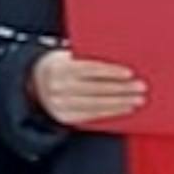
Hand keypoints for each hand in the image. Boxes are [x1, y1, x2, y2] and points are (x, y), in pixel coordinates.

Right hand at [30, 50, 147, 128]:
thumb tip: (119, 64)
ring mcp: (60, 103)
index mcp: (60, 68)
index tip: (129, 74)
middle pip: (96, 88)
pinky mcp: (64, 116)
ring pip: (96, 104)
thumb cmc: (60, 67)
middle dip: (121, 89)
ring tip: (137, 100)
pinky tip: (125, 108)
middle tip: (140, 87)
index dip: (111, 72)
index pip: (90, 69)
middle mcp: (59, 86)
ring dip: (120, 103)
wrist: (33, 83)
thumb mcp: (66, 57)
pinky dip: (111, 112)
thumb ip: (87, 60)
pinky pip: (92, 115)